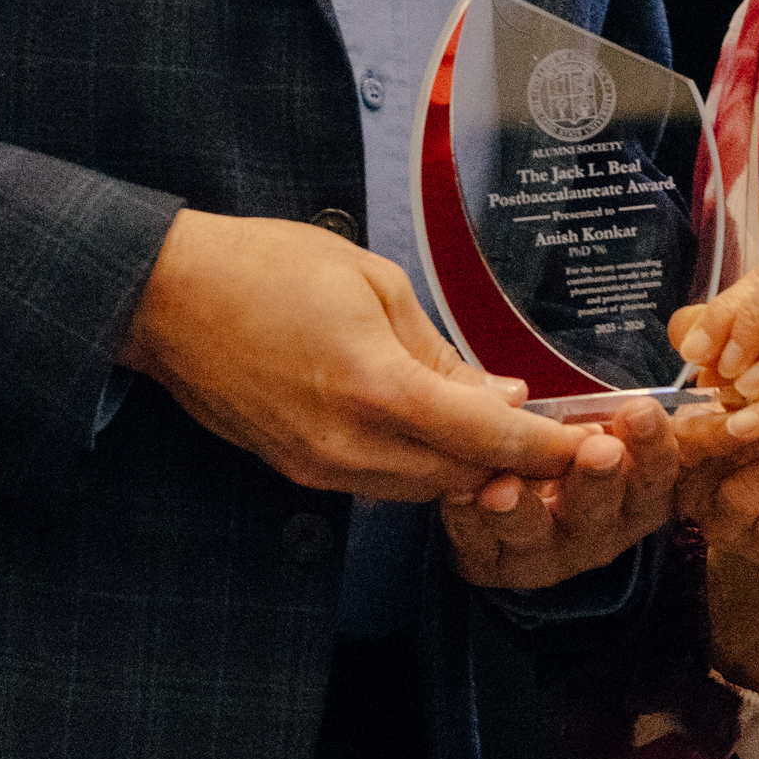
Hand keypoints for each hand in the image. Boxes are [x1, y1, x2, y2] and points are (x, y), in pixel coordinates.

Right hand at [123, 210, 626, 504]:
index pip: (486, 441)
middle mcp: (349, 443)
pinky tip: (443, 433)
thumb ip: (441, 352)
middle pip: (462, 479)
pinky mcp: (297, 470)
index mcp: (375, 387)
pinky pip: (381, 484)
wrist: (165, 297)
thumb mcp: (374, 283)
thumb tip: (501, 399)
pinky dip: (423, 466)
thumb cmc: (267, 268)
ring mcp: (319, 465)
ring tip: (512, 436)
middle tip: (566, 439)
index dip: (548, 450)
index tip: (592, 448)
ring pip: (423, 490)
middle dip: (519, 465)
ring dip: (471, 469)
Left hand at [441, 396, 684, 592]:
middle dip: (599, 480)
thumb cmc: (567, 447)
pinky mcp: (495, 565)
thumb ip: (612, 417)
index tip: (639, 411)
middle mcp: (599, 532)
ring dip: (523, 513)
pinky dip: (467, 522)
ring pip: (537, 537)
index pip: (656, 474)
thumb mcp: (593, 424)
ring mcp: (547, 555)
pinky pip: (479, 547)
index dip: (654, 447)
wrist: (508, 488)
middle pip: (602, 512)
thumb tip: (632, 404)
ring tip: (502, 489)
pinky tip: (456, 496)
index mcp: (635, 496)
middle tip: (598, 451)